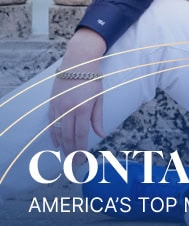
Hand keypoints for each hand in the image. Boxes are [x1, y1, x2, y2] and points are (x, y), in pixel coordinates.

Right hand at [49, 27, 106, 155]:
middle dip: (71, 152)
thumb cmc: (92, 78)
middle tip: (74, 164)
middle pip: (68, 137)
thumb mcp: (99, 97)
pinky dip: (54, 135)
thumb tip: (100, 134)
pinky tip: (57, 143)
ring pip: (58, 132)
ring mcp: (58, 107)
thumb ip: (97, 118)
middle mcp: (68, 110)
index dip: (81, 150)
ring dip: (62, 146)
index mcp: (82, 109)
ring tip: (67, 156)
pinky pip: (51, 123)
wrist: (78, 61)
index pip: (81, 136)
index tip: (82, 160)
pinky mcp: (52, 103)